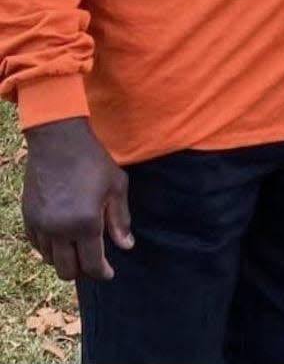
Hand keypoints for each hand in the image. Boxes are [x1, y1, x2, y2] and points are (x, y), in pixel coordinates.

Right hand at [22, 116, 132, 280]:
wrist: (59, 140)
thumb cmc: (92, 160)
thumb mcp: (116, 186)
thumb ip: (120, 219)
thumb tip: (126, 247)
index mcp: (85, 223)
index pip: (92, 264)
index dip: (102, 272)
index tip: (109, 273)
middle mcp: (59, 230)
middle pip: (68, 270)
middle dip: (83, 271)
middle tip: (93, 262)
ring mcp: (40, 225)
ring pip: (50, 260)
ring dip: (65, 260)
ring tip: (78, 249)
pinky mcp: (28, 217)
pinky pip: (37, 245)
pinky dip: (49, 249)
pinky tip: (61, 239)